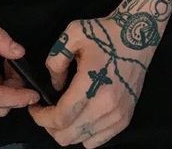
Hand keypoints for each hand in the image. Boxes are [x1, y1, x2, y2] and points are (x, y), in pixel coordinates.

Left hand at [28, 16, 153, 147]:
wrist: (136, 37)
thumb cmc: (104, 34)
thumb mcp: (73, 33)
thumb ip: (57, 60)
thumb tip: (55, 85)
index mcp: (91, 84)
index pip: (61, 116)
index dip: (41, 117)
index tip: (34, 108)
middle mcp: (106, 106)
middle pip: (68, 135)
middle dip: (50, 126)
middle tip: (45, 111)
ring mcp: (117, 116)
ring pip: (82, 140)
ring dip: (66, 131)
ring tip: (62, 114)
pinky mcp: (124, 119)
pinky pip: (97, 141)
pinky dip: (84, 135)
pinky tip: (80, 118)